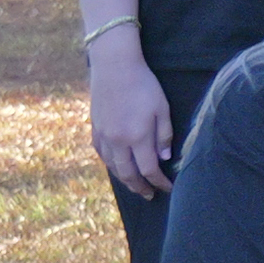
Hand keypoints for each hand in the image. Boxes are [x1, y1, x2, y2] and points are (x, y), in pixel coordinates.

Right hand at [88, 37, 174, 194]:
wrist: (114, 67)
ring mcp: (104, 135)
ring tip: (135, 185)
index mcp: (137, 136)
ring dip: (124, 179)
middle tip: (150, 194)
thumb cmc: (144, 85)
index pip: (149, 169)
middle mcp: (118, 140)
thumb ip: (164, 135)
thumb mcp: (162, 108)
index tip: (168, 188)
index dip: (159, 182)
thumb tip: (164, 158)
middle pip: (128, 173)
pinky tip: (117, 166)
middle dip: (140, 187)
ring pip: (113, 166)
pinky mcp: (95, 128)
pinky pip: (102, 154)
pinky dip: (111, 165)